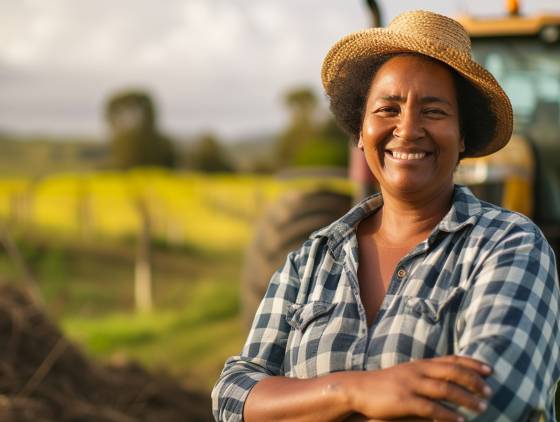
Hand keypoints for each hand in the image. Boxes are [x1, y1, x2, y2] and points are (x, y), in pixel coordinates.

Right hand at [343, 355, 492, 421]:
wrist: (358, 389)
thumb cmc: (385, 385)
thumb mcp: (407, 375)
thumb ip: (426, 376)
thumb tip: (450, 382)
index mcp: (420, 364)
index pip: (452, 359)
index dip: (473, 364)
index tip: (490, 370)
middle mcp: (418, 370)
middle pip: (453, 372)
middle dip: (474, 381)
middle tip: (490, 391)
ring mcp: (411, 384)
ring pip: (446, 389)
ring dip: (466, 399)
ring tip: (482, 407)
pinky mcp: (404, 400)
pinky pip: (432, 408)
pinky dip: (449, 415)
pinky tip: (460, 421)